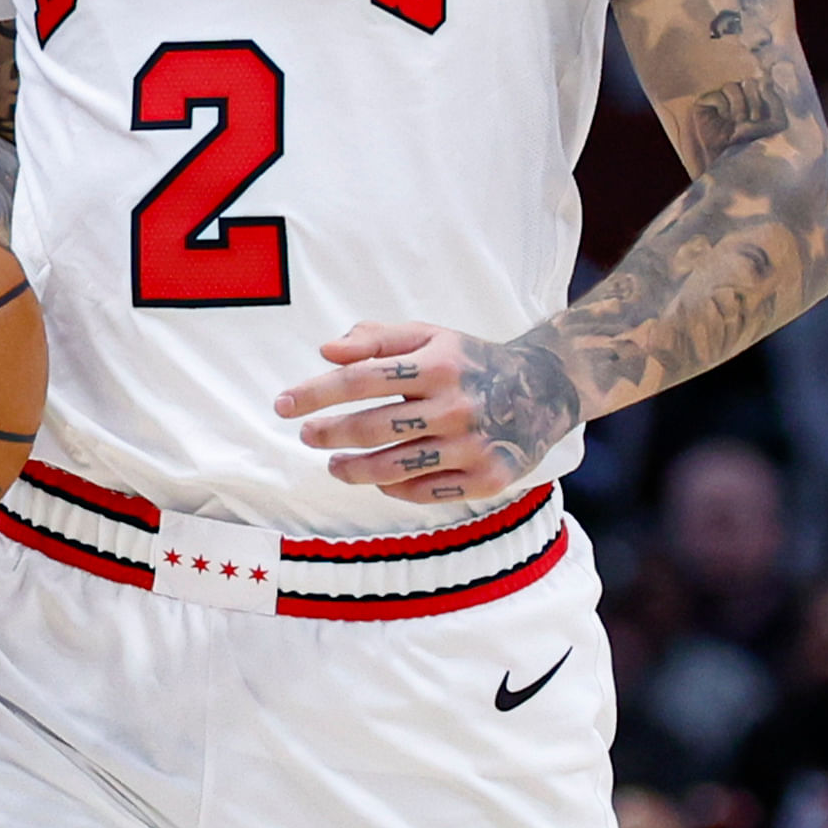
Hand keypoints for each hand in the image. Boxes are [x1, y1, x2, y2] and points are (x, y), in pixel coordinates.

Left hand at [275, 321, 579, 506]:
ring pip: (394, 469)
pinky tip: (379, 480)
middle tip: (307, 435)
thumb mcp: (430, 336)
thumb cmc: (470, 361)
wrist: (544, 389)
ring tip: (334, 464)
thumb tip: (326, 352)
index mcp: (439, 363)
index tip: (283, 404)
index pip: (361, 378)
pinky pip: (425, 492)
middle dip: (329, 434)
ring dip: (353, 469)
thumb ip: (377, 338)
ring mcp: (473, 446)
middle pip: (373, 427)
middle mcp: (457, 405)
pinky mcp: (488, 478)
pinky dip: (394, 488)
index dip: (315, 392)